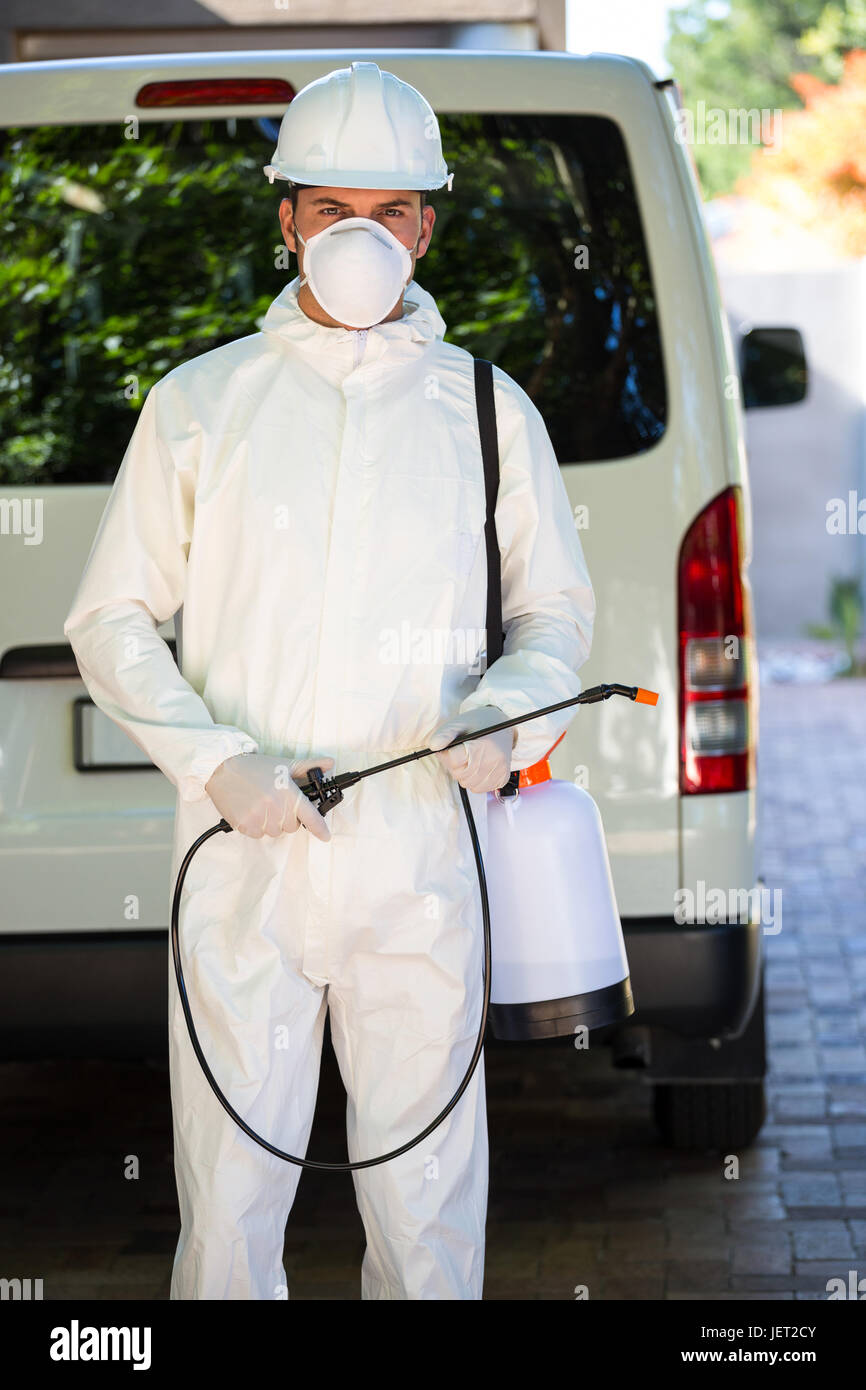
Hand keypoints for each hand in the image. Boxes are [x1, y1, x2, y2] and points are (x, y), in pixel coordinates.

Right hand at [205, 753, 333, 840]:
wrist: (222, 769)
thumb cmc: (254, 767)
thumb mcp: (283, 764)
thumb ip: (308, 766)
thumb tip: (330, 763)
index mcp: (287, 793)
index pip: (310, 816)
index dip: (320, 828)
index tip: (326, 836)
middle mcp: (274, 808)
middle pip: (292, 826)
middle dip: (288, 817)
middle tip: (276, 801)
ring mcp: (258, 818)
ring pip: (275, 832)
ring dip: (272, 822)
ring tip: (261, 804)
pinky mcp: (244, 825)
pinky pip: (259, 835)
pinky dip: (257, 826)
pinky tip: (251, 810)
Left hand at [429, 706, 515, 793]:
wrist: (502, 726)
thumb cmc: (479, 724)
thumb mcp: (459, 723)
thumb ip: (444, 734)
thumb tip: (433, 746)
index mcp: (482, 745)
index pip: (453, 761)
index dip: (445, 755)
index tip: (448, 750)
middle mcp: (493, 760)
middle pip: (460, 774)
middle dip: (454, 766)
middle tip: (458, 754)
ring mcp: (499, 771)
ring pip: (468, 784)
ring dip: (463, 775)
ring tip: (468, 760)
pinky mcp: (502, 779)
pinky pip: (479, 788)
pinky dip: (474, 781)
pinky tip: (477, 768)